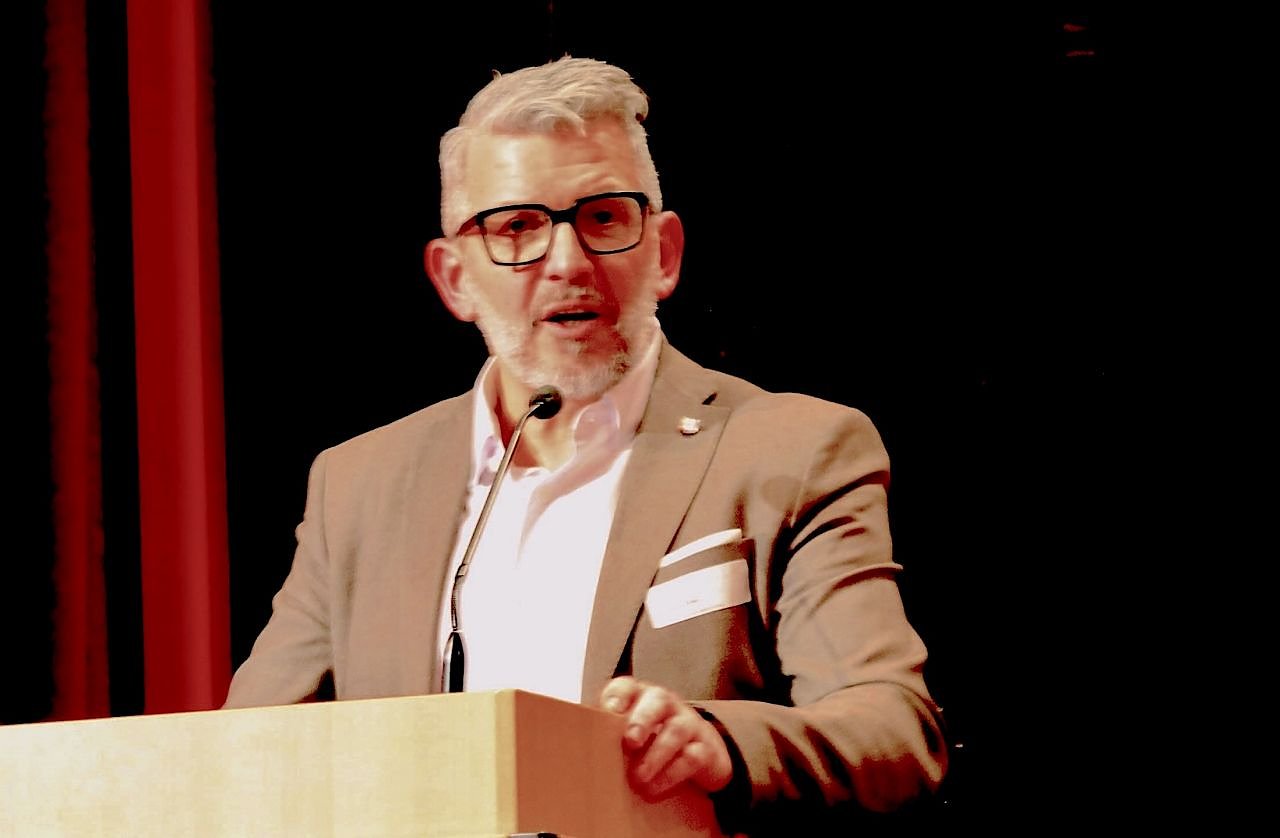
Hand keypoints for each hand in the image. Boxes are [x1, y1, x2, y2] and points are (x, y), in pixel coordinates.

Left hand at [599, 676, 733, 798]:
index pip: (628, 686)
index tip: (610, 711)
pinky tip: (655, 789)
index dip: (619, 696)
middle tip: (630, 742)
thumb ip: (605, 734)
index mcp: (640, 697)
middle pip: (657, 700)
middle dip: (642, 720)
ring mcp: (688, 724)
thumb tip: (573, 746)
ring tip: (639, 779)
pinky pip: (693, 757)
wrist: (696, 753)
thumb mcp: (626, 733)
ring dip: (656, 755)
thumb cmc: (649, 741)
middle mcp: (666, 704)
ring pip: (677, 730)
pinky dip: (673, 774)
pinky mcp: (704, 748)